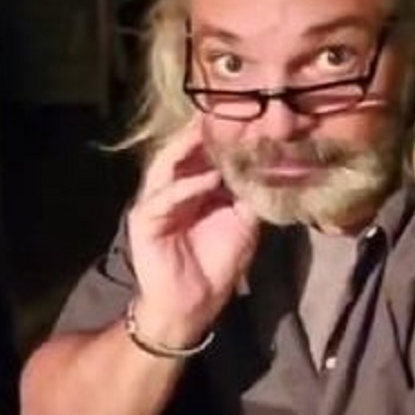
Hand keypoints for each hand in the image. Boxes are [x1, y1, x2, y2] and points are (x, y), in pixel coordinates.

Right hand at [127, 118, 259, 345]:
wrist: (195, 303)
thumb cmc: (218, 262)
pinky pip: (164, 198)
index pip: (203, 153)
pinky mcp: (144, 221)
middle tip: (223, 111)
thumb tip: (270, 167)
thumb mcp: (243, 222)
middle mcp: (173, 188)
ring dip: (189, 150)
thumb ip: (250, 194)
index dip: (219, 136)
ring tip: (211, 134)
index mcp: (194, 186)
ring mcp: (156, 202)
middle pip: (182, 152)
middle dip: (201, 133)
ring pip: (167, 166)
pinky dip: (187, 186)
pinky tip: (210, 178)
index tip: (242, 116)